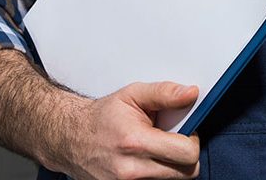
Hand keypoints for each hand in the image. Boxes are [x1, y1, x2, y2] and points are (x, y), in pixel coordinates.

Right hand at [66, 81, 200, 179]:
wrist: (72, 138)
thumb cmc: (104, 116)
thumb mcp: (133, 94)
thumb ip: (165, 93)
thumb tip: (191, 94)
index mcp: (136, 142)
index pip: (186, 153)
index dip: (192, 140)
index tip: (185, 131)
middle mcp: (132, 171)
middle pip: (185, 174)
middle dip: (186, 156)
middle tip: (174, 141)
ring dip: (171, 167)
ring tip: (157, 150)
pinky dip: (157, 175)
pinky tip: (148, 161)